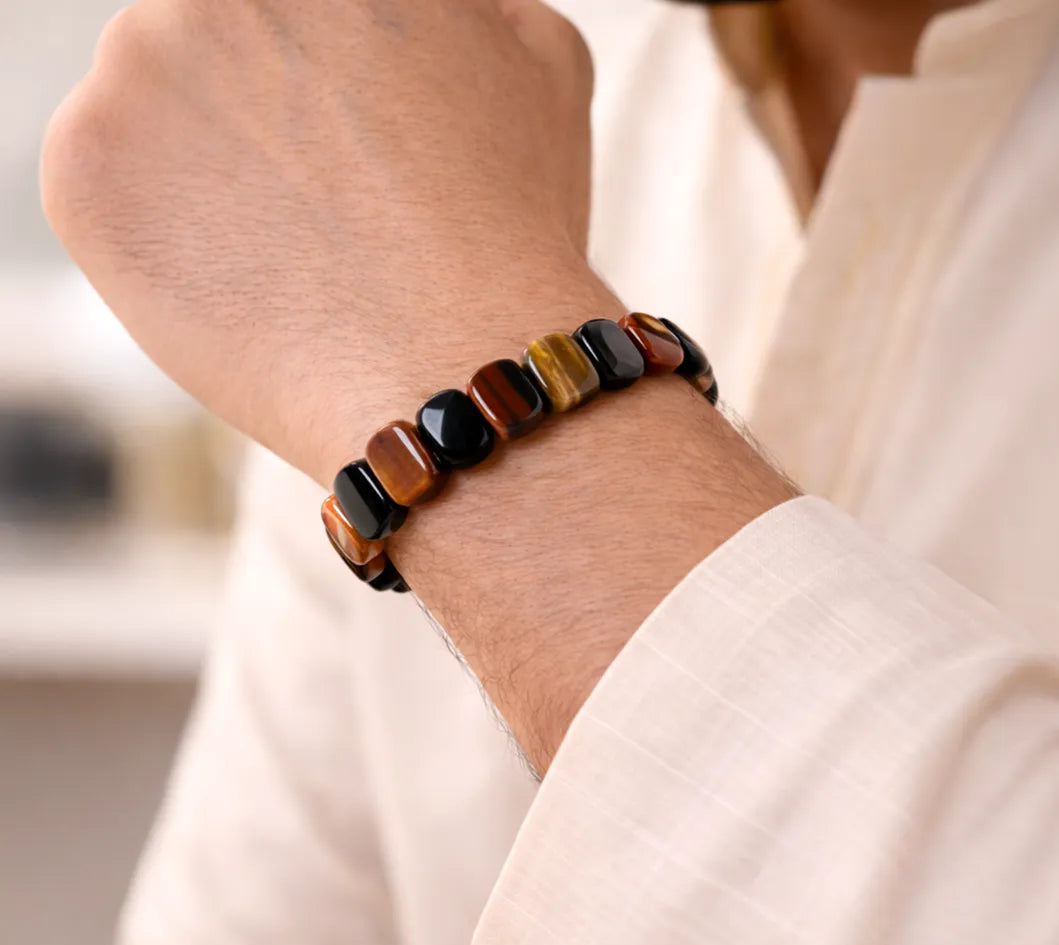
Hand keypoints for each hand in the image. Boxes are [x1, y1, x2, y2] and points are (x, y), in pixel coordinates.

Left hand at [42, 0, 599, 484]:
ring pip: (160, 116)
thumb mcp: (542, 62)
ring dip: (210, 173)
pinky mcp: (84, 170)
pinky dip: (161, 240)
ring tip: (296, 256)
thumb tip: (447, 14)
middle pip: (220, 46)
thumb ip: (473, 9)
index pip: (291, 19)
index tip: (345, 145)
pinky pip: (109, 194)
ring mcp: (138, 64)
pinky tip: (243, 284)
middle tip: (326, 205)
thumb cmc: (513, 229)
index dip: (328, 86)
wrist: (456, 363)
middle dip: (264, 114)